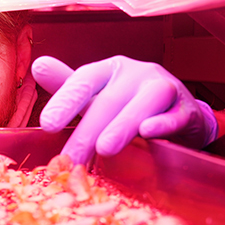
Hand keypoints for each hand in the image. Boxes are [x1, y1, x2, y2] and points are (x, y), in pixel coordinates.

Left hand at [32, 55, 217, 164]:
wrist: (178, 113)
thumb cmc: (128, 104)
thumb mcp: (97, 96)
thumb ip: (68, 87)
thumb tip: (38, 66)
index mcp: (109, 69)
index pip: (84, 80)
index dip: (66, 100)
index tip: (46, 125)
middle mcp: (136, 73)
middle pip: (109, 100)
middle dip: (88, 131)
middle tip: (70, 159)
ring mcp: (164, 87)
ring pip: (144, 102)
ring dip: (123, 125)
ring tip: (105, 149)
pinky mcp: (187, 109)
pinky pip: (176, 114)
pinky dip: (164, 123)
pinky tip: (150, 132)